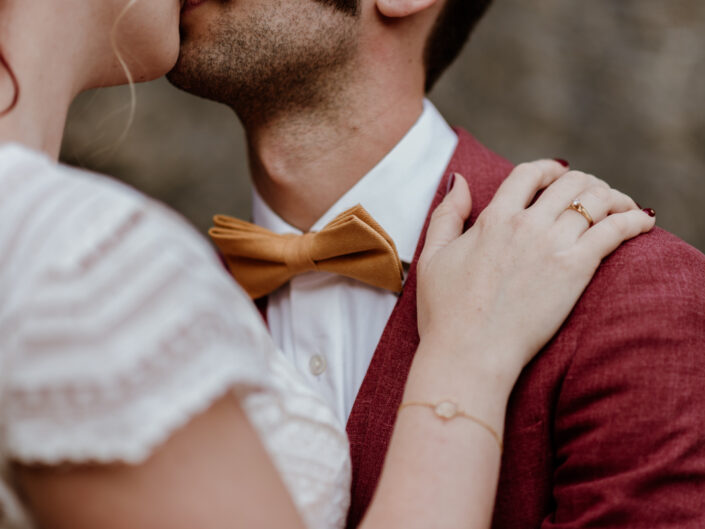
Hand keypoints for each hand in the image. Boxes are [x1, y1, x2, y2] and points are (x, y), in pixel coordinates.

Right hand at [416, 160, 654, 383]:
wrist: (468, 352)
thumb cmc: (445, 312)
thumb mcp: (433, 256)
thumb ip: (447, 214)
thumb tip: (461, 180)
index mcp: (493, 218)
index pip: (529, 174)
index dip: (547, 169)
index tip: (558, 176)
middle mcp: (526, 224)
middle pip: (570, 182)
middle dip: (586, 183)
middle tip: (594, 196)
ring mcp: (552, 245)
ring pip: (596, 200)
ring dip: (614, 198)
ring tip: (622, 207)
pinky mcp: (575, 270)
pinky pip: (615, 230)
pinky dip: (634, 220)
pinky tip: (643, 221)